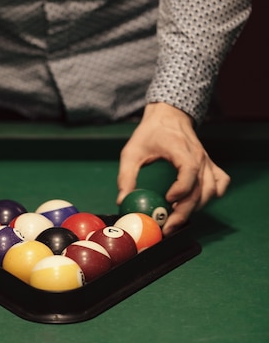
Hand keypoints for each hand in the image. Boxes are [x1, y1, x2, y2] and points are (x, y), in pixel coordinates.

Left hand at [117, 102, 229, 234]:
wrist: (169, 115)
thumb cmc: (150, 133)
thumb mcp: (132, 151)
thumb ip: (126, 175)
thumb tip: (122, 200)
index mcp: (180, 148)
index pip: (189, 170)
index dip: (181, 188)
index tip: (167, 200)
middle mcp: (198, 155)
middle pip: (200, 188)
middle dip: (185, 211)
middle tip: (168, 227)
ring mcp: (206, 161)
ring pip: (211, 190)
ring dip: (196, 207)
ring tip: (176, 217)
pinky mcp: (209, 165)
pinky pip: (221, 182)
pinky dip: (213, 195)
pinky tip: (198, 202)